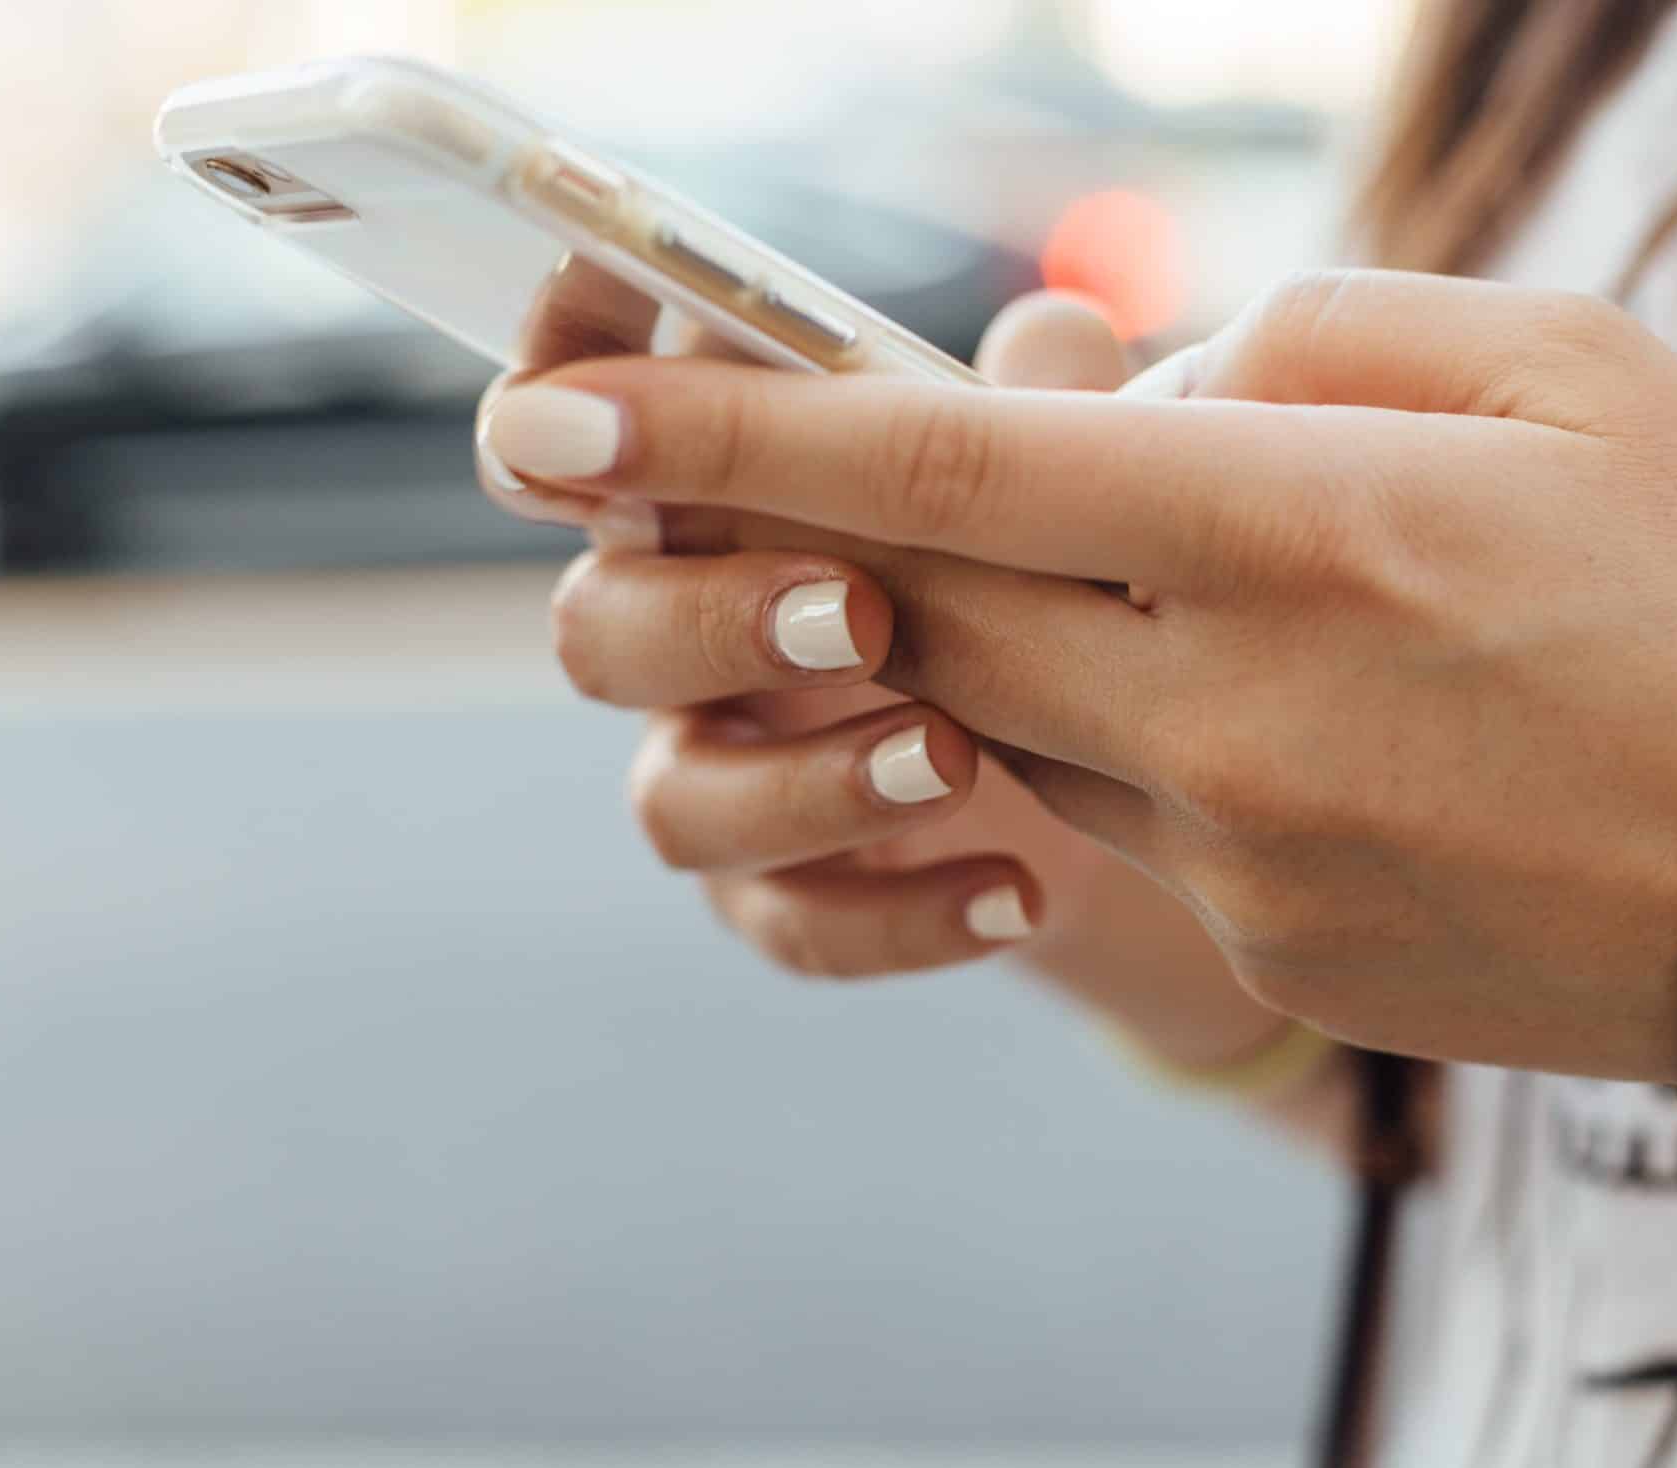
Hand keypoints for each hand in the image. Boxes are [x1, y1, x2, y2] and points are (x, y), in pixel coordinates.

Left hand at [477, 270, 1676, 1079]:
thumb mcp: (1570, 365)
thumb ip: (1311, 334)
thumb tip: (1119, 382)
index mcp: (1308, 527)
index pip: (944, 469)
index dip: (727, 435)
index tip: (549, 421)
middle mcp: (1238, 710)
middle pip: (927, 610)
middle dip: (841, 539)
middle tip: (816, 483)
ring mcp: (1245, 860)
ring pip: (1021, 720)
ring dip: (1035, 635)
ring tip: (1221, 586)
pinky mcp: (1273, 955)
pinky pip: (1137, 823)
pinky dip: (1162, 740)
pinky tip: (1332, 724)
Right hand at [482, 290, 1130, 974]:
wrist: (1118, 764)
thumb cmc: (1043, 561)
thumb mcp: (1058, 473)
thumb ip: (1040, 402)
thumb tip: (1059, 332)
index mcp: (708, 489)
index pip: (578, 425)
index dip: (558, 388)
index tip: (597, 380)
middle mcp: (680, 626)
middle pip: (597, 628)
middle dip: (714, 618)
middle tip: (862, 611)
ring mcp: (722, 768)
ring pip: (675, 802)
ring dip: (805, 782)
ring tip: (955, 759)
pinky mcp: (784, 892)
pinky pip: (791, 925)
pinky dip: (902, 915)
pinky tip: (1020, 892)